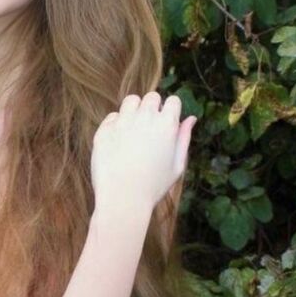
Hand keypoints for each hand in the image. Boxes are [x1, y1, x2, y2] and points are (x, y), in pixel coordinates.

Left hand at [91, 91, 196, 212]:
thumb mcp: (177, 166)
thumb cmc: (153, 186)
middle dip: (152, 108)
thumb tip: (191, 119)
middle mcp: (145, 117)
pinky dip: (116, 125)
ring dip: (134, 110)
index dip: (170, 111)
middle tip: (149, 129)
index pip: (173, 100)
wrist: (123, 199)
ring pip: (131, 101)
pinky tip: (119, 143)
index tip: (166, 124)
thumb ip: (184, 139)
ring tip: (133, 130)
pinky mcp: (104, 130)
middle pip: (151, 97)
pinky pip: (112, 117)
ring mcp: (123, 122)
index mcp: (167, 124)